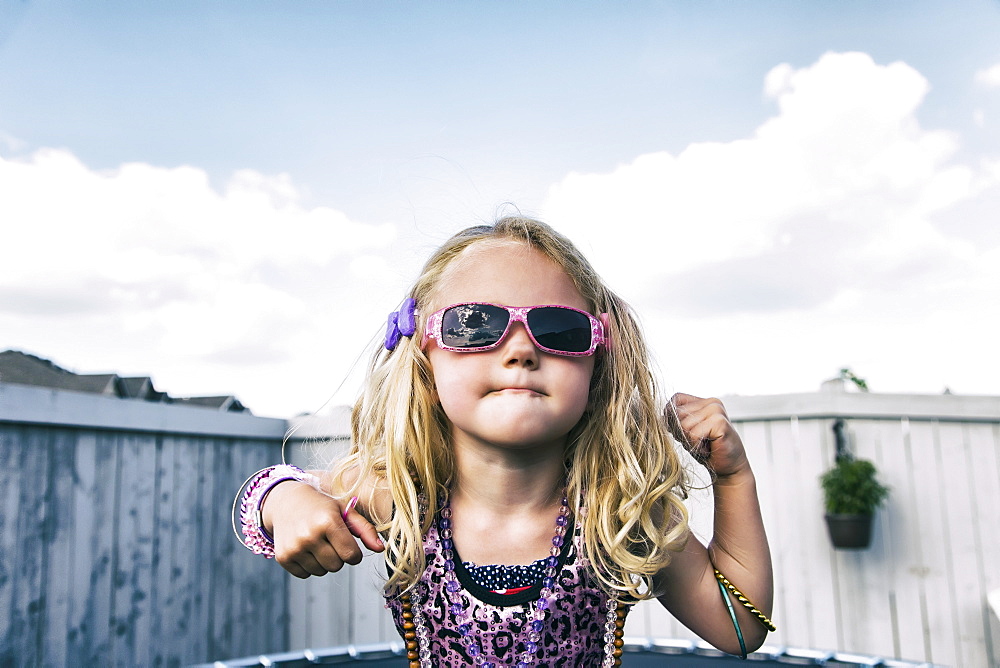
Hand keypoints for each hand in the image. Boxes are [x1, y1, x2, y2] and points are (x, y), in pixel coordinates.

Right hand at [262, 481, 383, 578]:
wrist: (286, 501)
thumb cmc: (322, 506)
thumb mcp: (345, 511)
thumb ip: (365, 529)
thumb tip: (380, 548)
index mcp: (328, 521)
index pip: (351, 556)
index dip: (353, 553)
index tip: (348, 543)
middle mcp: (309, 535)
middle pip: (336, 566)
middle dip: (338, 556)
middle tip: (330, 540)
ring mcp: (294, 547)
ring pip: (321, 572)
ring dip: (323, 561)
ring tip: (317, 542)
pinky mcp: (283, 557)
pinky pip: (305, 575)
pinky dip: (308, 565)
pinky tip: (305, 547)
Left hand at [666, 393, 749, 478]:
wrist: (728, 468)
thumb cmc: (706, 451)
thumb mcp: (686, 432)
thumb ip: (675, 421)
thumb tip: (660, 417)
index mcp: (703, 401)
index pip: (675, 399)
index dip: (673, 418)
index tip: (685, 433)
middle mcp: (711, 402)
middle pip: (677, 413)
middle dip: (681, 432)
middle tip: (697, 441)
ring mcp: (717, 410)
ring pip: (683, 425)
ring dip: (689, 441)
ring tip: (703, 445)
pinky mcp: (720, 422)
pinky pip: (693, 434)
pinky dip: (696, 446)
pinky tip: (708, 449)